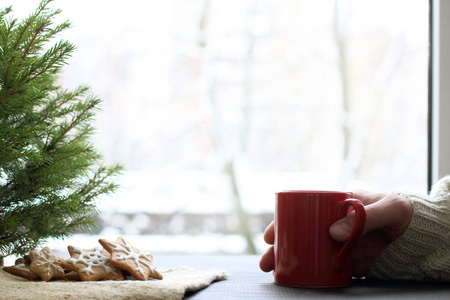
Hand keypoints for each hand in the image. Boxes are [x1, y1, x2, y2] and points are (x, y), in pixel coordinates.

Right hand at [259, 191, 412, 275]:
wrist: (421, 235)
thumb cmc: (403, 213)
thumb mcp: (388, 209)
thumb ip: (364, 218)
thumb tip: (332, 233)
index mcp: (335, 204)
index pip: (302, 211)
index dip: (283, 222)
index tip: (270, 234)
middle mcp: (332, 223)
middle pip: (299, 233)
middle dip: (280, 247)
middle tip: (267, 260)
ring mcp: (339, 242)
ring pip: (308, 250)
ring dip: (290, 260)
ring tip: (275, 271)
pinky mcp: (348, 259)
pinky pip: (325, 265)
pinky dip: (310, 272)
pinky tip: (298, 278)